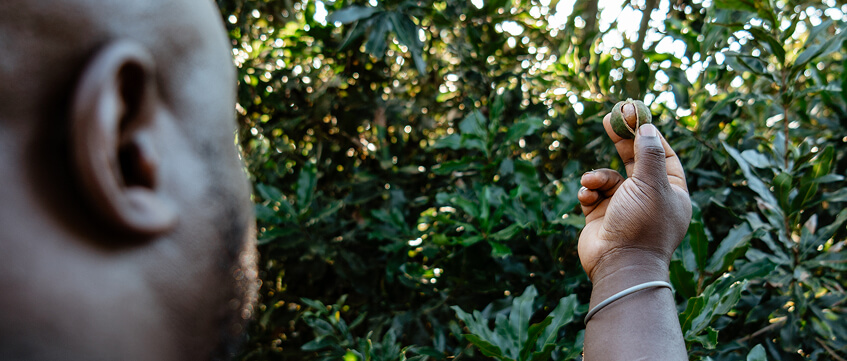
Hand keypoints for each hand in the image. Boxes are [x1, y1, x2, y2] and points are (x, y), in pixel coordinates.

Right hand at [577, 112, 690, 281]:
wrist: (619, 264)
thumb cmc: (642, 225)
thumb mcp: (651, 183)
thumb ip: (648, 152)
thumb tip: (646, 126)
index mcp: (671, 192)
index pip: (663, 154)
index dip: (648, 132)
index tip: (633, 113)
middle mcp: (648, 198)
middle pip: (635, 160)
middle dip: (621, 141)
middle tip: (609, 118)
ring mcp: (624, 207)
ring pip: (608, 177)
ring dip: (598, 176)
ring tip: (593, 184)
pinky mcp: (601, 216)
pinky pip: (593, 194)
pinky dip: (588, 192)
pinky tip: (587, 198)